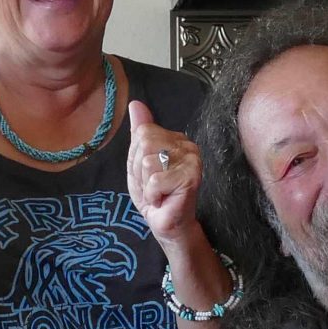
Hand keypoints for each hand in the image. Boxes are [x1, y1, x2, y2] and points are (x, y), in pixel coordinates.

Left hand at [124, 100, 203, 245]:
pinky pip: (155, 180)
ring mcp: (192, 160)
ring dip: (146, 184)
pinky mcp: (191, 176)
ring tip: (158, 193)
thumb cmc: (155, 195)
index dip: (136, 158)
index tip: (148, 175)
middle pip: (145, 143)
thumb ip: (139, 133)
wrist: (168, 225)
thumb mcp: (138, 162)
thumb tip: (135, 104)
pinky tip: (164, 199)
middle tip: (153, 186)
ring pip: (148, 161)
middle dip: (140, 171)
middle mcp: (187, 145)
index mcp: (175, 139)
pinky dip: (153, 195)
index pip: (143, 133)